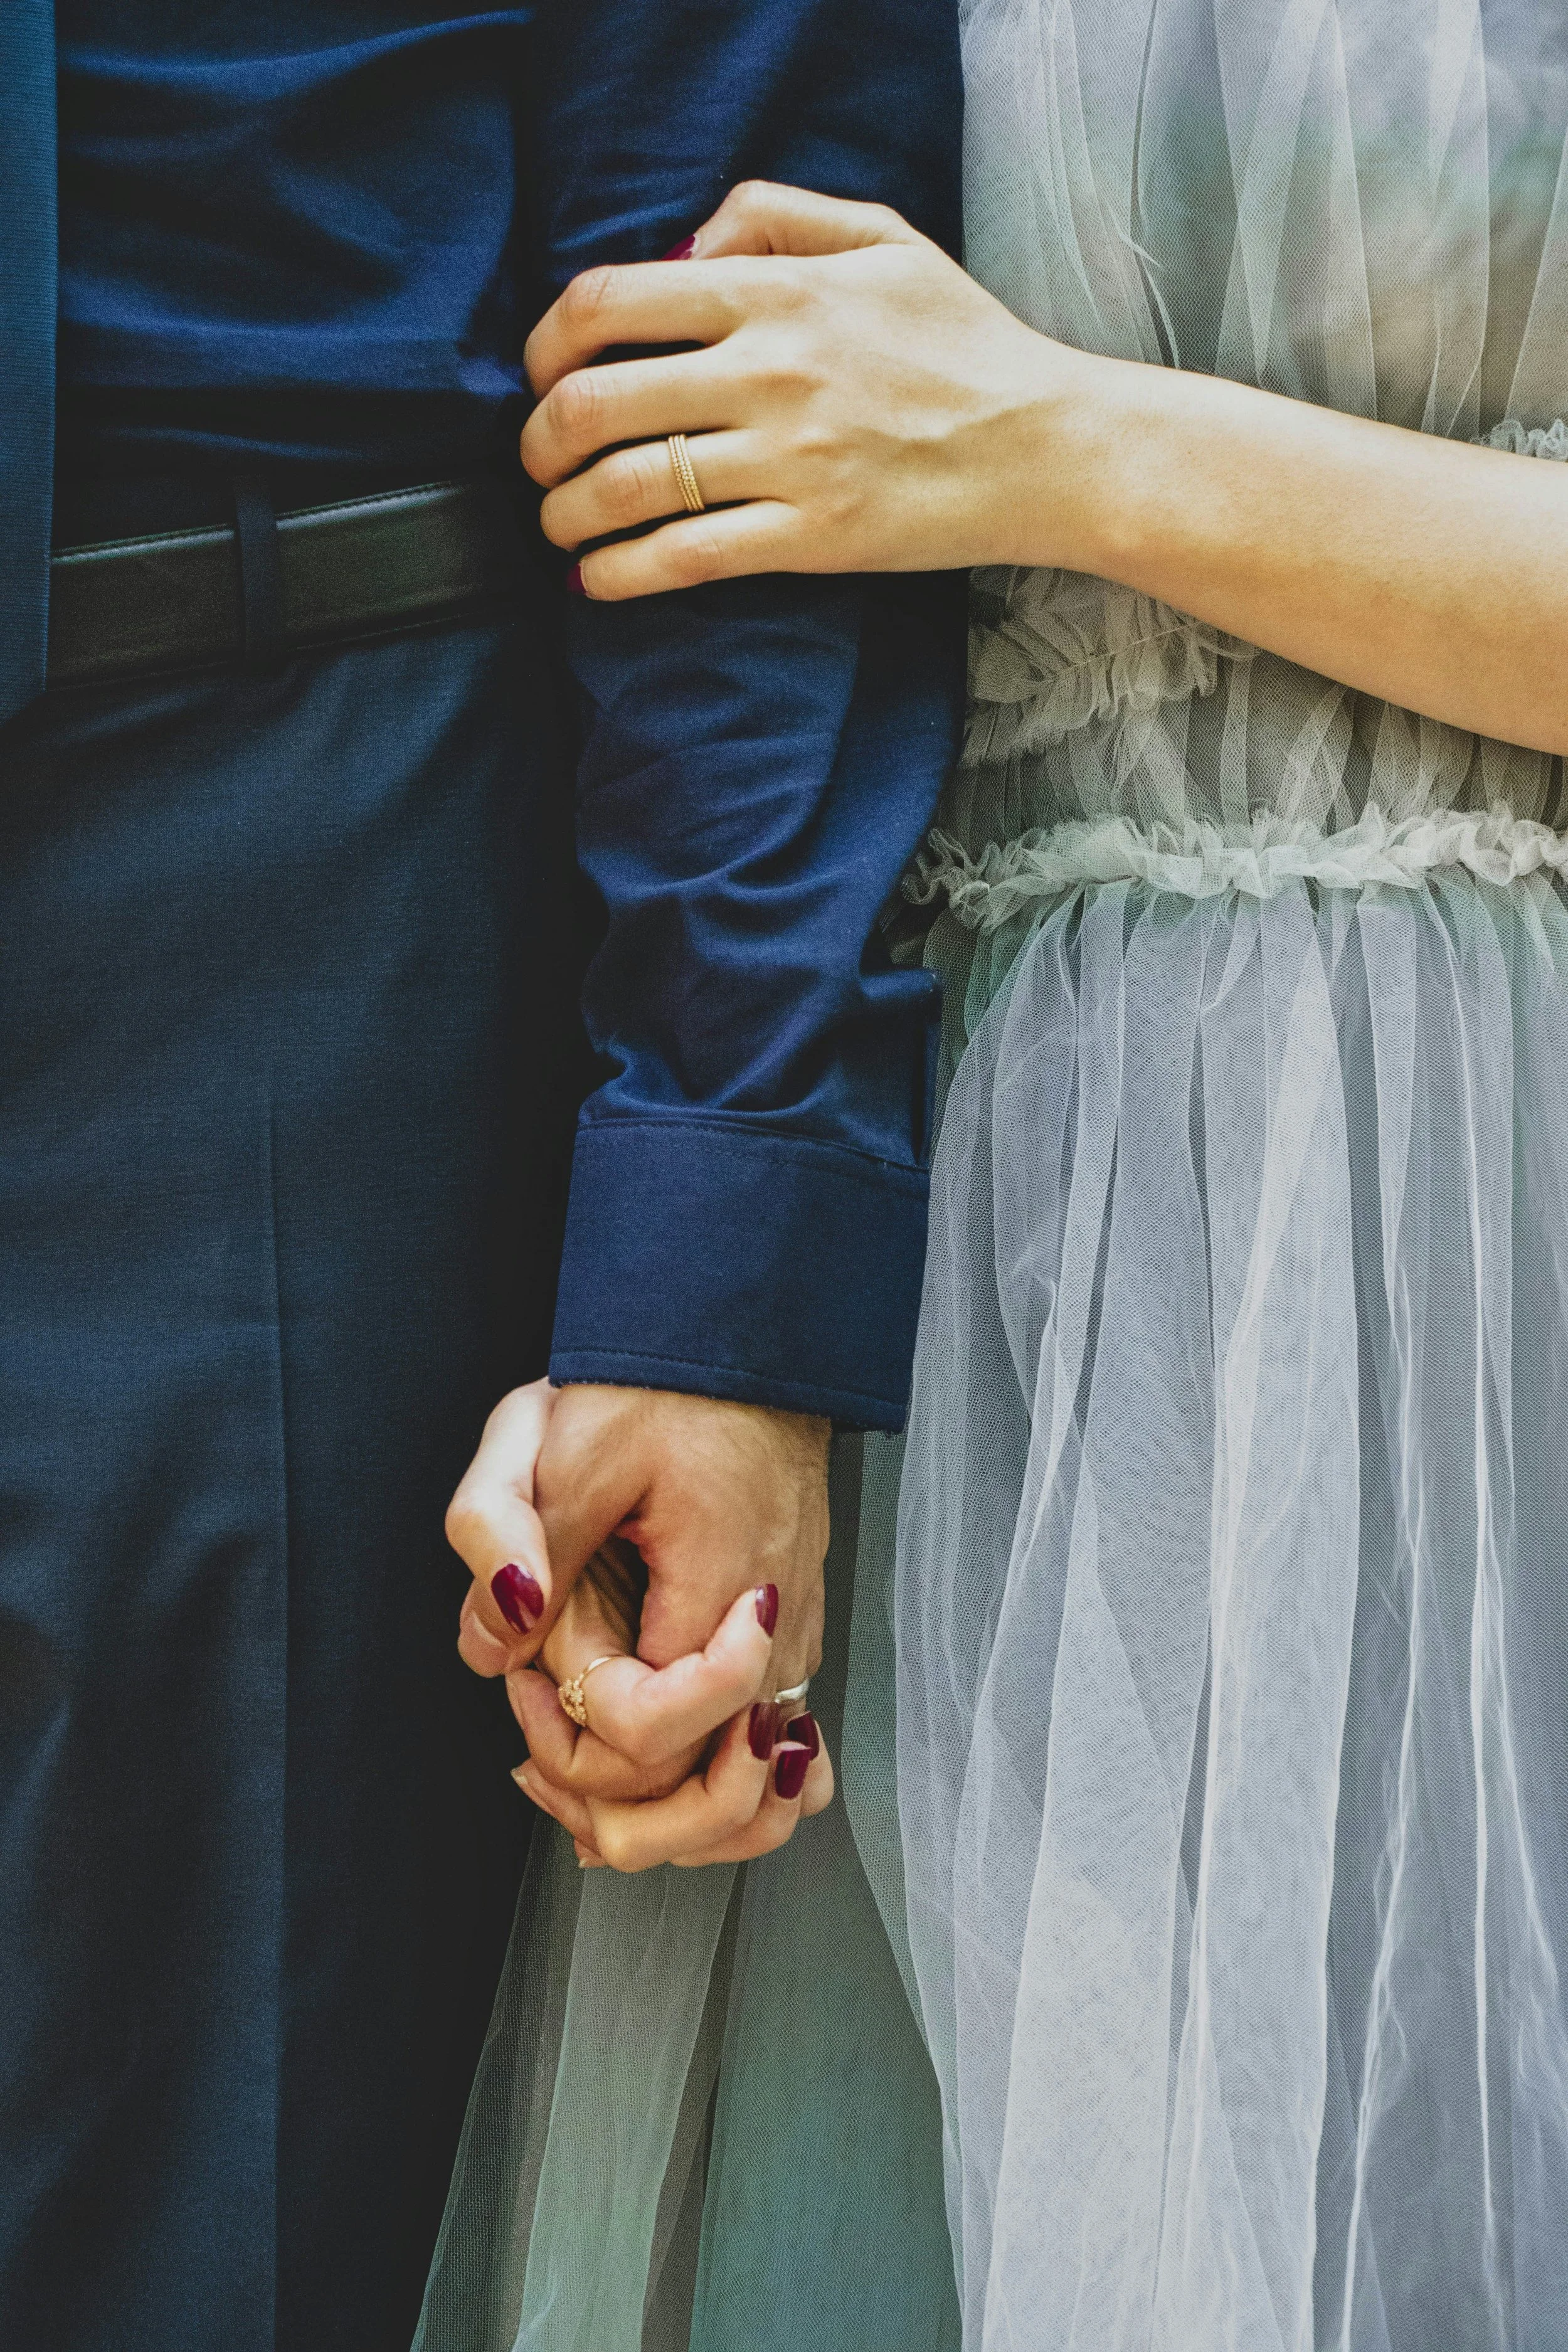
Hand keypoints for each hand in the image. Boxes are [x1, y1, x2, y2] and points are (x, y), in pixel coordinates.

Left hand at [445, 1379, 834, 1866]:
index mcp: (719, 1596)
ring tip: (577, 1769)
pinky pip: (770, 1752)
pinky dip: (711, 1784)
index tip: (536, 1669)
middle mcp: (775, 1641)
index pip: (651, 1736)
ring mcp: (793, 1645)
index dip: (574, 1727)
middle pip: (711, 1800)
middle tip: (536, 1742)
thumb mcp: (563, 1444)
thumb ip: (509, 1538)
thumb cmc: (659, 1387)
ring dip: (666, 1817)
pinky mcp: (789, 1638)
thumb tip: (489, 1648)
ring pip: (753, 1800)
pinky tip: (640, 1769)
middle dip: (612, 1804)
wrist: (745, 1345)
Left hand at [521, 180, 1097, 598]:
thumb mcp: (882, 238)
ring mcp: (787, 460)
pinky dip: (618, 575)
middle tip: (538, 462)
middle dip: (537, 441)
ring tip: (559, 524)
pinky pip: (682, 558)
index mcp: (776, 292)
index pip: (609, 302)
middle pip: (593, 402)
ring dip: (564, 514)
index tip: (541, 374)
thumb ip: (774, 211)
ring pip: (624, 487)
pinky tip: (597, 580)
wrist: (1049, 446)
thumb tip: (682, 245)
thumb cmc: (965, 344)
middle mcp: (769, 372)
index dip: (546, 342)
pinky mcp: (810, 539)